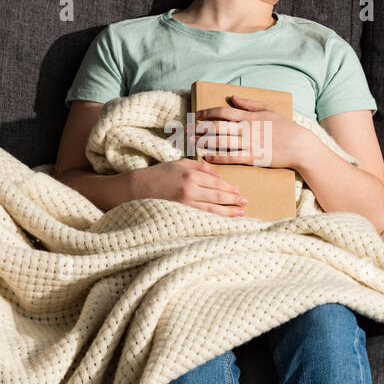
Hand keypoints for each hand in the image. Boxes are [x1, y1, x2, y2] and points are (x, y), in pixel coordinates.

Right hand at [128, 158, 247, 215]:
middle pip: (218, 196)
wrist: (138, 188)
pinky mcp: (181, 212)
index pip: (216, 183)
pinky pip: (202, 216)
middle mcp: (190, 189)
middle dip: (233, 200)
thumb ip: (200, 167)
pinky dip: (215, 218)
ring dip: (228, 211)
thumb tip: (218, 175)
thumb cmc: (159, 173)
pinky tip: (223, 220)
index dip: (230, 188)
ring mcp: (185, 203)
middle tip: (245, 203)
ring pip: (212, 209)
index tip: (239, 192)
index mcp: (190, 175)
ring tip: (240, 213)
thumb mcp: (179, 163)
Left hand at [194, 95, 310, 171]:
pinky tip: (207, 157)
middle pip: (216, 127)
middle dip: (199, 128)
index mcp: (249, 116)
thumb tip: (233, 97)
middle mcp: (246, 129)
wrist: (300, 145)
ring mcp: (249, 144)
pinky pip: (231, 157)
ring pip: (220, 142)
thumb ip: (249, 104)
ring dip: (204, 142)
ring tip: (191, 143)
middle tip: (185, 130)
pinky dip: (217, 157)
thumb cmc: (285, 127)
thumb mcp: (268, 110)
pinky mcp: (253, 158)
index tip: (196, 116)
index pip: (222, 112)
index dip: (206, 113)